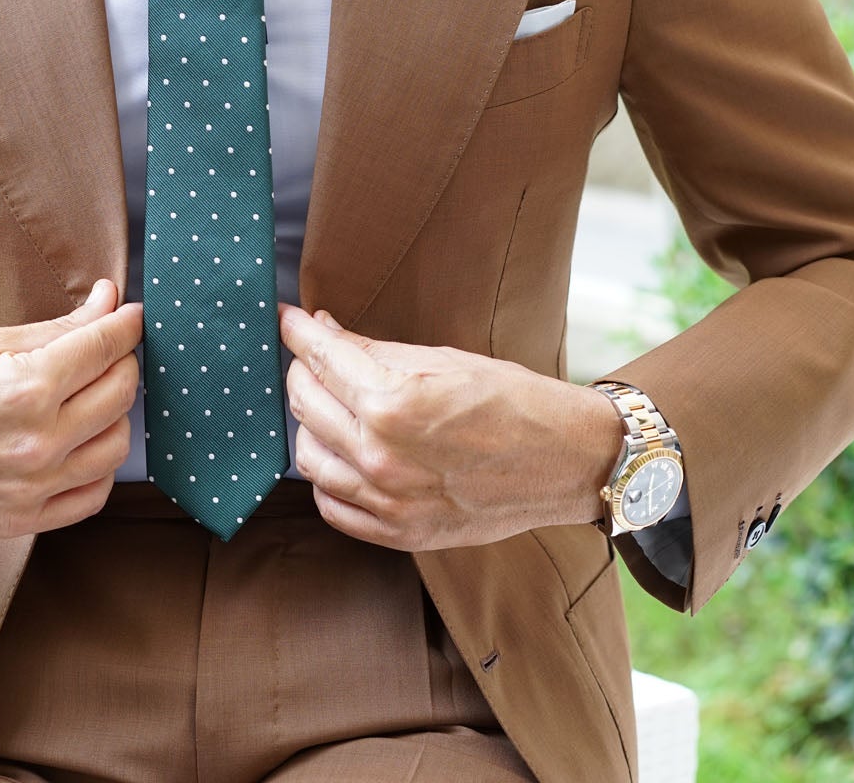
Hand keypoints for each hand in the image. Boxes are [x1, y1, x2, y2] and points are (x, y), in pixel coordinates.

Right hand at [0, 278, 142, 537]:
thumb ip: (56, 327)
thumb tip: (110, 300)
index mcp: (26, 387)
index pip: (105, 347)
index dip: (125, 324)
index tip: (130, 313)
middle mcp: (37, 443)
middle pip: (120, 394)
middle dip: (122, 361)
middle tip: (106, 349)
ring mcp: (32, 489)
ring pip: (117, 447)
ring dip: (116, 414)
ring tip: (92, 394)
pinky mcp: (22, 520)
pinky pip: (92, 495)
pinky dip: (99, 466)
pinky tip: (81, 442)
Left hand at [277, 302, 621, 550]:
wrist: (566, 462)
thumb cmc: (513, 401)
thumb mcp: (443, 360)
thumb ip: (374, 349)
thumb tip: (324, 329)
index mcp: (393, 403)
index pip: (320, 359)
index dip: (297, 331)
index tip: (287, 320)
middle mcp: (382, 456)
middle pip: (305, 405)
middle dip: (301, 372)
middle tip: (312, 358)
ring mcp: (388, 501)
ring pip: (308, 458)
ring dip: (309, 424)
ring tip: (329, 405)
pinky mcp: (399, 533)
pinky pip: (332, 505)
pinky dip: (325, 476)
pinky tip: (341, 454)